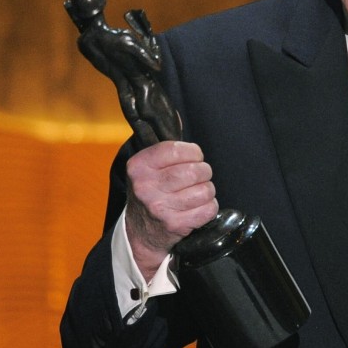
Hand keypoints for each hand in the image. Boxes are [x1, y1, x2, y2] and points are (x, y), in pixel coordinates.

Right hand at [124, 140, 218, 278]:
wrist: (139, 231)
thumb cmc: (150, 191)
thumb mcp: (147, 167)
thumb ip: (164, 146)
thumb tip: (176, 116)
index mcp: (139, 167)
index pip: (175, 150)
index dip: (193, 152)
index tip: (194, 156)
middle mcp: (146, 187)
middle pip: (194, 171)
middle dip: (204, 171)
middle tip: (199, 175)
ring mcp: (160, 208)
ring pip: (204, 190)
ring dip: (207, 190)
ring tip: (197, 192)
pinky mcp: (175, 225)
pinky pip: (208, 209)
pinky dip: (209, 206)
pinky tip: (198, 206)